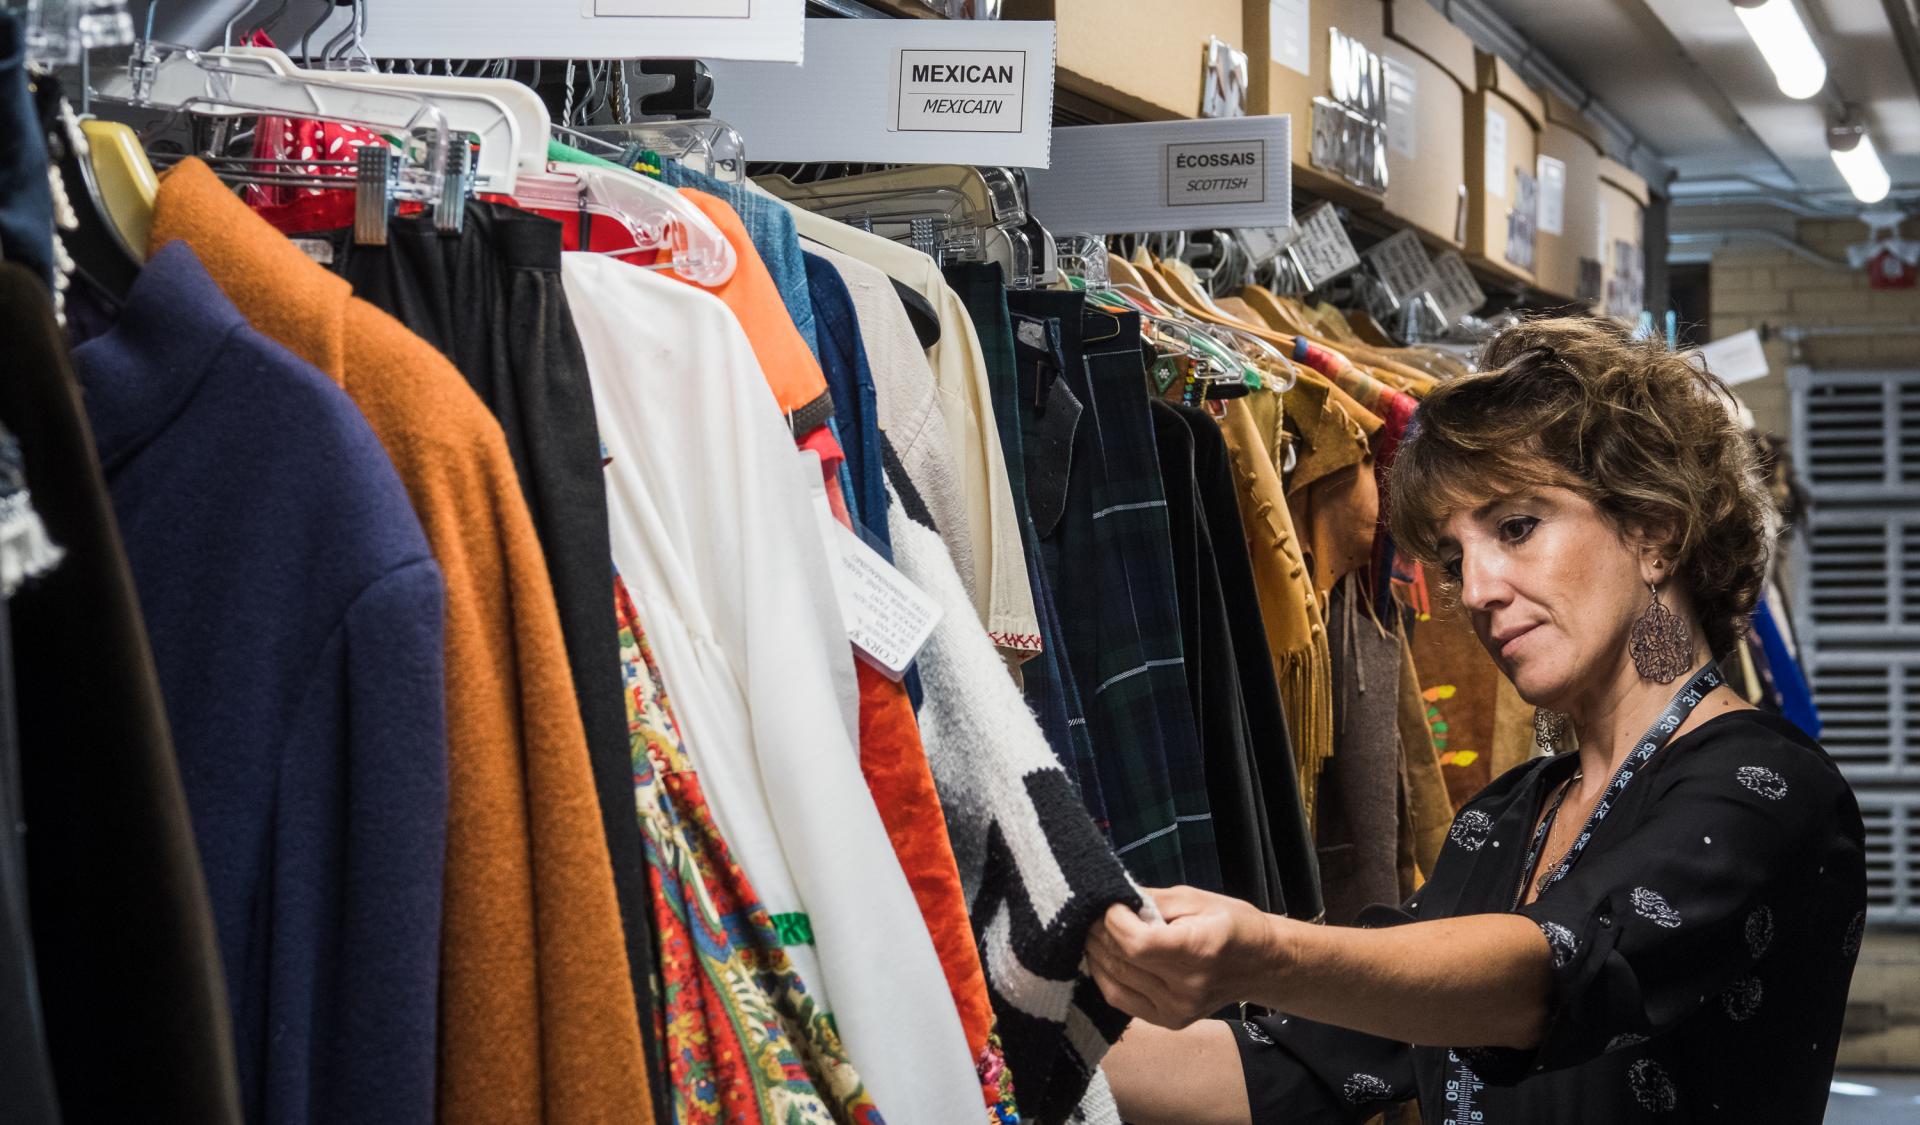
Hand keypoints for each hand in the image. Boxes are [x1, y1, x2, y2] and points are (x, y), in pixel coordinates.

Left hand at [1084, 885, 1284, 1028]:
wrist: (1261, 965)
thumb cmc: (1232, 924)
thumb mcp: (1196, 899)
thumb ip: (1151, 901)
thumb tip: (1111, 899)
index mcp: (1198, 951)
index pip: (1137, 943)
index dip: (1113, 921)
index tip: (1110, 904)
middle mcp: (1187, 987)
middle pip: (1122, 960)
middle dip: (1099, 933)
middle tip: (1094, 914)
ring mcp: (1177, 1010)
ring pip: (1115, 981)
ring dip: (1097, 953)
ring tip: (1094, 932)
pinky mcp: (1169, 1021)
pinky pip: (1120, 999)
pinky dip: (1105, 976)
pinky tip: (1103, 957)